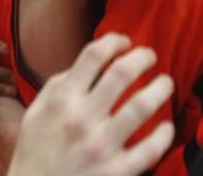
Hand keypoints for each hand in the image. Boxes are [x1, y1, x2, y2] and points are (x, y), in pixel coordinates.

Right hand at [7, 33, 174, 175]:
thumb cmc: (36, 152)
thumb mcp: (37, 112)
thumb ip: (59, 85)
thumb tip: (89, 64)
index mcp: (62, 101)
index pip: (93, 55)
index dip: (114, 40)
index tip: (124, 42)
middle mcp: (82, 119)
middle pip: (123, 73)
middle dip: (143, 58)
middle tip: (150, 57)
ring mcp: (100, 146)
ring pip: (142, 106)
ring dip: (160, 89)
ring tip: (165, 84)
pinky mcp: (115, 172)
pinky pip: (150, 150)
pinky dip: (163, 135)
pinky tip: (166, 127)